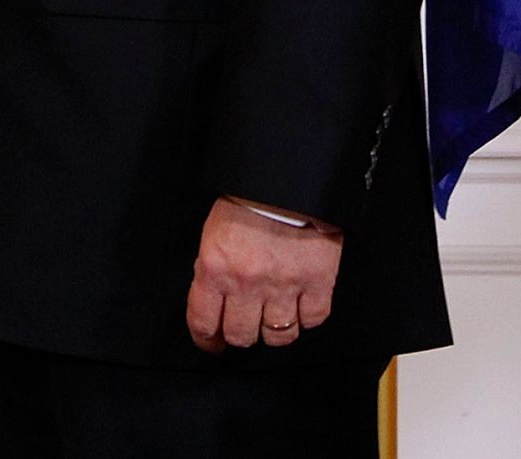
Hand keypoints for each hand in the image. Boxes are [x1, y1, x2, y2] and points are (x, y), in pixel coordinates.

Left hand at [185, 196, 342, 352]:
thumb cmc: (247, 200)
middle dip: (240, 334)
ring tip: (272, 313)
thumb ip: (212, 268)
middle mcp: (247, 282)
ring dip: (274, 328)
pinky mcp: (317, 283)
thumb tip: (212, 298)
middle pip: (241, 336)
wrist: (286, 178)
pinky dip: (306, 317)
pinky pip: (312, 321)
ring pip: (278, 336)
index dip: (206, 340)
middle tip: (243, 325)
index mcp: (215, 266)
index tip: (211, 343)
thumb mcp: (214, 231)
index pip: (203, 322)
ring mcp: (284, 285)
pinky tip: (299, 302)